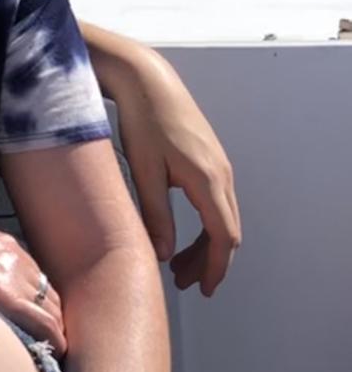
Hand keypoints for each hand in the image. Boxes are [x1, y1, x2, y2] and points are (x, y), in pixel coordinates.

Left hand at [106, 46, 241, 294]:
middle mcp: (222, 174)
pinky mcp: (211, 158)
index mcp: (208, 180)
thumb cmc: (143, 122)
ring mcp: (220, 165)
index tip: (203, 290)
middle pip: (227, 232)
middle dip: (209, 262)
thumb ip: (156, 215)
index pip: (223, 238)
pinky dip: (206, 224)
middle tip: (183, 282)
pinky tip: (182, 231)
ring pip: (223, 217)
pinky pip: (217, 202)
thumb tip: (164, 255)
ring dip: (206, 244)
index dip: (215, 268)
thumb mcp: (144, 172)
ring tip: (179, 263)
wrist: (148, 81)